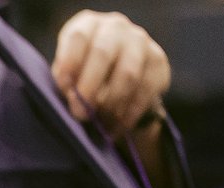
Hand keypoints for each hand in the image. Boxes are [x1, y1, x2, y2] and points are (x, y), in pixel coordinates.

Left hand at [51, 10, 170, 136]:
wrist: (114, 75)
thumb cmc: (80, 73)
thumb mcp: (67, 74)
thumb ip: (67, 84)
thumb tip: (77, 101)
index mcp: (87, 25)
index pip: (78, 37)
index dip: (70, 62)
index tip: (65, 88)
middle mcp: (115, 27)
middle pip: (103, 53)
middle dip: (90, 88)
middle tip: (82, 114)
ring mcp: (140, 41)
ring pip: (128, 73)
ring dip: (112, 104)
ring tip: (100, 123)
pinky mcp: (158, 60)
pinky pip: (147, 88)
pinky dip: (131, 112)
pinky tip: (118, 126)